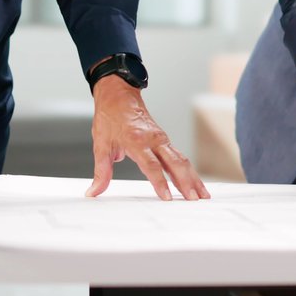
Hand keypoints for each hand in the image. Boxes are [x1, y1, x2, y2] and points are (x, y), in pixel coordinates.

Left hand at [86, 76, 210, 200]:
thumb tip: (94, 192)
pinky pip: (180, 157)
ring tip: (202, 195)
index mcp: (137, 141)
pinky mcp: (165, 141)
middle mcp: (154, 140)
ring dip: (193, 178)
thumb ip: (101, 172)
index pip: (151, 165)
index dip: (160, 182)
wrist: (118, 95)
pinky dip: (189, 171)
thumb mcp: (101, 145)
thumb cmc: (110, 117)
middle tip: (193, 199)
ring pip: (182, 160)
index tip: (167, 198)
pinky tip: (195, 183)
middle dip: (186, 182)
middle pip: (175, 163)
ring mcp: (162, 139)